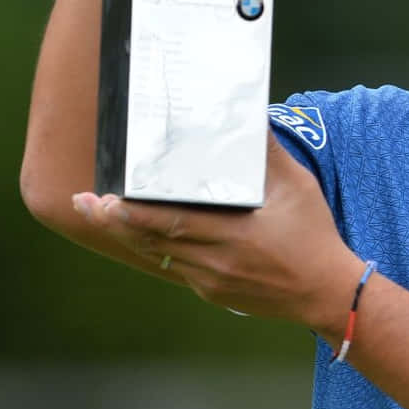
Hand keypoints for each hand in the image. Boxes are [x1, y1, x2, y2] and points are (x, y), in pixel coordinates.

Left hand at [70, 133, 361, 337]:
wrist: (327, 292)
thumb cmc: (313, 234)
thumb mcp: (296, 187)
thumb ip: (267, 153)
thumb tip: (247, 116)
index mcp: (233, 234)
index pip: (171, 222)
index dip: (133, 213)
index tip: (106, 198)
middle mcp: (215, 260)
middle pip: (152, 240)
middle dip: (113, 220)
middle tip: (81, 202)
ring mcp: (211, 280)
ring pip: (158, 255)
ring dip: (127, 234)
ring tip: (97, 213)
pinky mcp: (213, 291)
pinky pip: (176, 266)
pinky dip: (155, 248)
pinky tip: (139, 233)